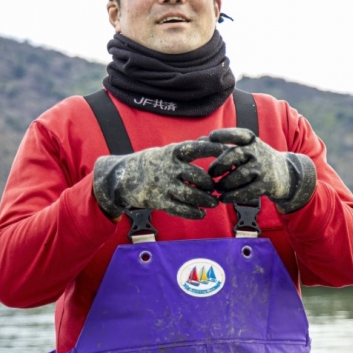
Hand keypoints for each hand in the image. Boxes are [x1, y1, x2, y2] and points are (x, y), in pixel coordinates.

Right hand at [92, 139, 226, 220]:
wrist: (122, 177)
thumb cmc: (153, 162)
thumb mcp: (167, 151)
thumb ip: (188, 148)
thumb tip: (210, 138)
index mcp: (172, 152)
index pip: (196, 148)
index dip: (214, 150)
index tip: (230, 152)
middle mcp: (168, 167)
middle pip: (196, 175)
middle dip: (210, 184)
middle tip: (218, 189)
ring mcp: (162, 185)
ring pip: (190, 194)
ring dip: (205, 200)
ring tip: (213, 203)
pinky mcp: (157, 201)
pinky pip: (178, 209)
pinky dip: (192, 213)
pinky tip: (201, 214)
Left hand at [206, 128, 316, 213]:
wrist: (286, 175)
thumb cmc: (258, 160)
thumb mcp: (246, 148)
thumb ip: (224, 145)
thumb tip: (199, 140)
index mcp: (252, 141)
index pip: (238, 134)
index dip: (224, 134)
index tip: (211, 136)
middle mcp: (257, 152)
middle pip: (234, 155)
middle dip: (219, 165)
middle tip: (210, 174)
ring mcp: (262, 168)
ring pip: (237, 176)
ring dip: (224, 184)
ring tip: (217, 188)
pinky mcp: (265, 185)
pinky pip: (245, 191)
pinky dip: (232, 196)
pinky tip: (223, 198)